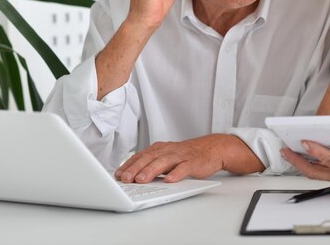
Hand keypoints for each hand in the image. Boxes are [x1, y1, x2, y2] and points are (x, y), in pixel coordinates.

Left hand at [115, 134, 245, 182]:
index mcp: (160, 149)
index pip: (141, 156)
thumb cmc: (187, 155)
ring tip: (142, 180)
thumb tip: (132, 176)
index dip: (129, 165)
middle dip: (136, 168)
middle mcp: (169, 151)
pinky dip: (176, 174)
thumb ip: (152, 164)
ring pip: (164, 162)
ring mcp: (181, 156)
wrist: (212, 149)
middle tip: (125, 178)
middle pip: (149, 158)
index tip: (118, 175)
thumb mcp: (167, 157)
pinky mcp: (193, 163)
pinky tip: (170, 180)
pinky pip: (184, 168)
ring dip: (152, 170)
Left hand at [281, 131, 329, 193]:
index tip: (305, 142)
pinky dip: (309, 165)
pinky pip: (320, 172)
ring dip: (300, 163)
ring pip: (314, 172)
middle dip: (297, 161)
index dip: (316, 151)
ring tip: (288, 153)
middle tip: (285, 150)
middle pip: (313, 170)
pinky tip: (304, 157)